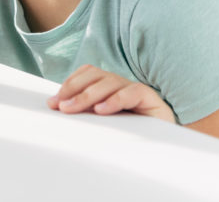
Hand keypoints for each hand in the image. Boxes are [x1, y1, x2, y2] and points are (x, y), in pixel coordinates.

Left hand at [48, 64, 175, 121]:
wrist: (165, 145)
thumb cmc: (130, 132)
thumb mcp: (104, 121)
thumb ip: (86, 112)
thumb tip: (58, 109)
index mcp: (108, 85)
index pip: (86, 74)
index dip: (69, 84)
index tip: (53, 102)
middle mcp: (120, 83)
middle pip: (94, 76)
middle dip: (73, 90)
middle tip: (60, 106)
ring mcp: (135, 88)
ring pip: (109, 82)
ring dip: (87, 95)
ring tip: (73, 108)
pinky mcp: (150, 97)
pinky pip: (131, 93)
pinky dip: (114, 100)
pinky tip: (102, 110)